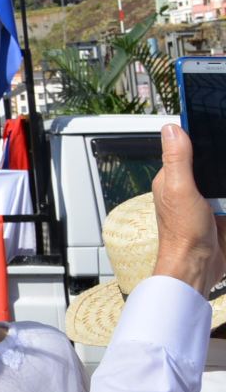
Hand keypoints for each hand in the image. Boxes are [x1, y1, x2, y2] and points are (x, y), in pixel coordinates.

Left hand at [152, 123, 225, 295]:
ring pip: (222, 179)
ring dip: (224, 178)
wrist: (198, 266)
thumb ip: (177, 159)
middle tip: (222, 167)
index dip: (201, 137)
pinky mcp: (220, 212)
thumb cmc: (182, 233)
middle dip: (221, 160)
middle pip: (211, 163)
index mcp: (172, 177)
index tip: (217, 124)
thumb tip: (172, 128)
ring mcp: (205, 200)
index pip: (186, 147)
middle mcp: (187, 186)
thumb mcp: (179, 189)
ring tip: (221, 196)